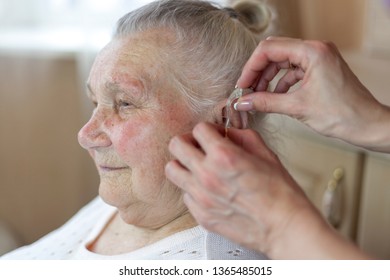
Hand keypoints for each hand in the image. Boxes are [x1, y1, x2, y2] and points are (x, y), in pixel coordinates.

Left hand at [165, 122, 323, 257]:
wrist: (283, 226)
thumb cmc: (279, 193)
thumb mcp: (266, 154)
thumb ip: (242, 137)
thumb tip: (227, 133)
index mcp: (223, 155)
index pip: (197, 129)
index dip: (208, 129)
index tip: (213, 135)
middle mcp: (206, 174)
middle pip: (176, 146)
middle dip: (188, 142)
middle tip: (199, 147)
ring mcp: (200, 196)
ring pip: (172, 170)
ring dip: (184, 165)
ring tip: (198, 168)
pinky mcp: (200, 215)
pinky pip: (185, 195)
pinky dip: (193, 189)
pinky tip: (208, 190)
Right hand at [235, 37, 389, 151]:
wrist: (367, 125)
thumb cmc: (342, 115)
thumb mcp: (297, 107)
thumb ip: (266, 102)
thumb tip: (243, 101)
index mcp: (312, 52)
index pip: (270, 49)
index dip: (251, 67)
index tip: (242, 85)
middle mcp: (316, 49)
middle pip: (275, 53)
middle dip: (258, 72)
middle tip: (247, 90)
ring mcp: (319, 58)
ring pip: (283, 62)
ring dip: (268, 78)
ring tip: (258, 96)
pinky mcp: (320, 68)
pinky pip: (294, 70)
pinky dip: (281, 82)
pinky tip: (274, 97)